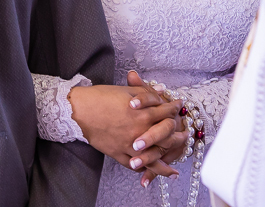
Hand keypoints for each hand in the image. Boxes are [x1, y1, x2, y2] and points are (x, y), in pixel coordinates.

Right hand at [67, 77, 185, 180]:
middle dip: (178, 136)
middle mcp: (139, 131)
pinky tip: (149, 173)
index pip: (166, 112)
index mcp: (143, 113)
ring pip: (153, 158)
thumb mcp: (126, 91)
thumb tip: (160, 92)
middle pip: (165, 136)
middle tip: (185, 136)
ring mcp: (129, 145)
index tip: (179, 107)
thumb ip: (145, 94)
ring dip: (165, 164)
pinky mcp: (118, 153)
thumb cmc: (101, 97)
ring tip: (175, 171)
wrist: (79, 111)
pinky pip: (134, 165)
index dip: (174, 108)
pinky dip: (143, 170)